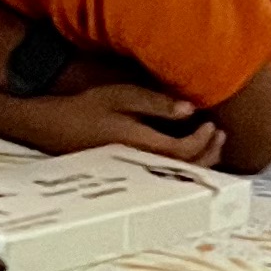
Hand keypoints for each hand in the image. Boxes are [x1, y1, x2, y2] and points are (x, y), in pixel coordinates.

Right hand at [30, 83, 224, 166]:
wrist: (51, 127)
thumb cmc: (85, 108)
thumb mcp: (119, 97)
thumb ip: (155, 103)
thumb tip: (190, 109)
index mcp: (140, 146)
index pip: (184, 151)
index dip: (203, 140)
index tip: (211, 122)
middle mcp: (140, 164)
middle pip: (185, 169)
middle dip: (208, 154)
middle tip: (219, 134)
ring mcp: (134, 170)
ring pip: (176, 174)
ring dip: (197, 161)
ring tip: (209, 142)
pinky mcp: (130, 170)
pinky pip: (165, 171)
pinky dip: (182, 164)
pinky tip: (184, 150)